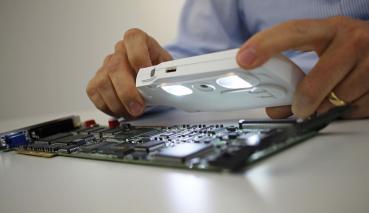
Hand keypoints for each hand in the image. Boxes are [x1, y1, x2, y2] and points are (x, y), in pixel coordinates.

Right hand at [86, 28, 171, 117]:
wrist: (151, 78)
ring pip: (103, 82)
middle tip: (138, 108)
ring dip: (118, 103)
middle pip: (116, 67)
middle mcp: (120, 51)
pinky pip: (95, 93)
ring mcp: (106, 65)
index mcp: (138, 40)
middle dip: (127, 92)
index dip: (139, 57)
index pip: (134, 40)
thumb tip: (171, 87)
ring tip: (132, 112)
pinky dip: (108, 106)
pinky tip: (121, 110)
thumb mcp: (168, 69)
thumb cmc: (158, 71)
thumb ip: (168, 75)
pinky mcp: (97, 81)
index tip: (146, 74)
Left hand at [236, 16, 368, 118]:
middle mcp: (353, 41)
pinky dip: (346, 111)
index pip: (293, 32)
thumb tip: (277, 108)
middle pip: (313, 84)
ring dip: (327, 107)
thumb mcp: (327, 51)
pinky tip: (352, 96)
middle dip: (302, 102)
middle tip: (300, 106)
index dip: (265, 45)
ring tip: (334, 94)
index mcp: (331, 29)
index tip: (244, 59)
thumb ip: (299, 74)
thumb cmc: (353, 51)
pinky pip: (353, 111)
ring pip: (335, 101)